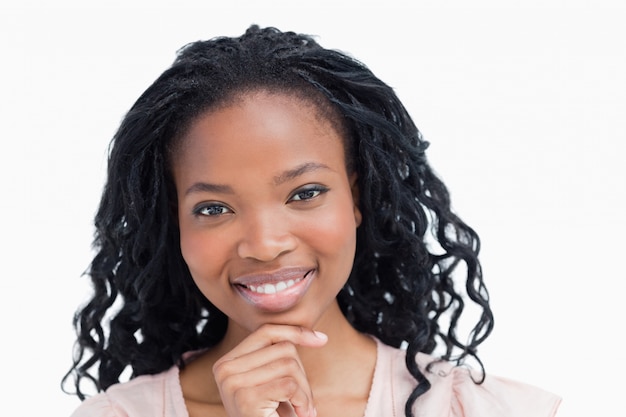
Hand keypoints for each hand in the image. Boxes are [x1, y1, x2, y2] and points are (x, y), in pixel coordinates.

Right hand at [213, 324, 327, 416]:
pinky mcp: (246, 398)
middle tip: (303, 400)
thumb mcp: (270, 383)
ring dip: (305, 391)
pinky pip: (290, 385)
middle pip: (283, 348)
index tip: (321, 340)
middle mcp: (224, 369)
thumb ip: (279, 357)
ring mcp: (232, 382)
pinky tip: (299, 415)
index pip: (266, 331)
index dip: (295, 332)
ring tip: (302, 410)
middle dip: (303, 373)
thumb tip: (316, 336)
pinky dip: (303, 401)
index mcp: (226, 362)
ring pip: (289, 365)